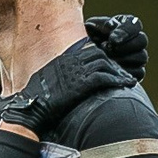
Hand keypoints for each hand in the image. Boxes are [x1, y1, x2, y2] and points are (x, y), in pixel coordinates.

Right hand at [3, 37, 139, 134]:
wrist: (31, 107)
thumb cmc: (35, 97)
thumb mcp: (44, 79)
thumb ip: (56, 74)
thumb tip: (61, 79)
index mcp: (62, 59)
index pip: (87, 50)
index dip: (100, 57)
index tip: (108, 66)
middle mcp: (70, 62)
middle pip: (98, 54)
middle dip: (111, 63)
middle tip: (121, 72)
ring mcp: (76, 72)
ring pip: (104, 63)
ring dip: (117, 71)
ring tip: (126, 79)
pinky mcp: (81, 84)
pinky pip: (103, 77)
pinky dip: (116, 79)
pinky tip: (124, 84)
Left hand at [84, 14, 147, 81]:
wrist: (84, 61)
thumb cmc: (87, 41)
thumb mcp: (90, 30)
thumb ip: (100, 25)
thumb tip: (109, 26)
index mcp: (125, 26)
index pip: (134, 24)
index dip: (126, 31)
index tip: (112, 39)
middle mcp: (136, 40)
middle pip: (142, 40)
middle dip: (126, 45)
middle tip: (109, 50)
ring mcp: (138, 56)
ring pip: (141, 56)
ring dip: (124, 59)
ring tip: (108, 60)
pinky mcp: (137, 72)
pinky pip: (138, 72)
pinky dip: (125, 72)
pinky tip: (112, 71)